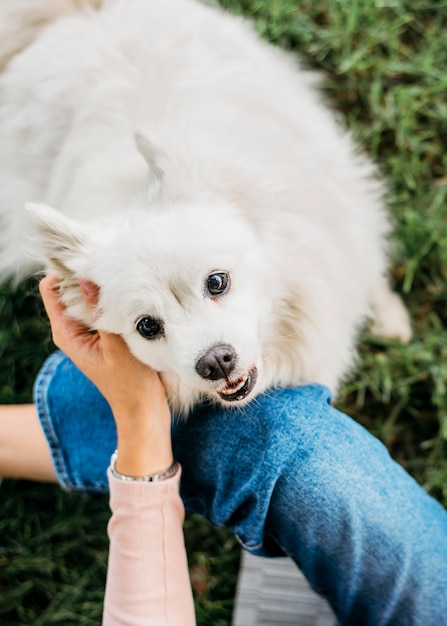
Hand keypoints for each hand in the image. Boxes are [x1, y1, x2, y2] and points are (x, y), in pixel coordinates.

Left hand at [39, 275, 172, 475]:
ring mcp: (88, 332)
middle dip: (87, 276)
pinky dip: (112, 299)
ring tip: (125, 281)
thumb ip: (101, 311)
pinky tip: (130, 296)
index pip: (51, 288)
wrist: (144, 409)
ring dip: (102, 288)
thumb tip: (87, 277)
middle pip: (69, 288)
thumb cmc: (131, 383)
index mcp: (66, 333)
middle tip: (113, 268)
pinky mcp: (103, 334)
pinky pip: (101, 307)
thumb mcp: (117, 345)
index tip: (91, 263)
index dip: (66, 272)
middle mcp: (72, 330)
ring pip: (87, 296)